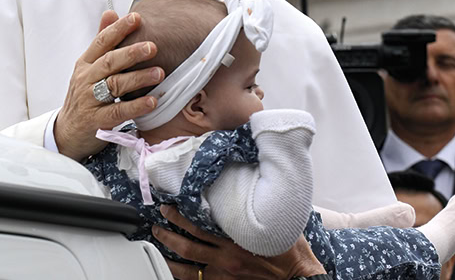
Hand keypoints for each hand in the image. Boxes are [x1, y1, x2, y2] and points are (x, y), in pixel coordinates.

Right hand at [54, 10, 163, 160]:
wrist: (68, 132)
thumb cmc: (84, 96)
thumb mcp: (88, 68)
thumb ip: (101, 42)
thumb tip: (111, 13)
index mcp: (85, 64)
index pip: (101, 42)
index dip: (118, 29)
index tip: (136, 18)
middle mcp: (85, 80)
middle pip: (108, 62)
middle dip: (131, 53)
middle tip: (153, 46)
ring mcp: (89, 101)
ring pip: (114, 85)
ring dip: (138, 78)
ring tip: (160, 72)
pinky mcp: (96, 121)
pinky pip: (118, 112)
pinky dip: (136, 106)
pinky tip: (152, 101)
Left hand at [153, 205, 324, 279]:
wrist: (298, 276)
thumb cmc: (290, 248)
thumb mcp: (273, 220)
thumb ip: (257, 205)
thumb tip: (250, 183)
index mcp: (235, 239)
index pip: (198, 226)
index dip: (180, 217)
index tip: (169, 208)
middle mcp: (226, 259)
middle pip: (187, 247)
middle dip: (167, 235)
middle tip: (156, 226)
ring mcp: (225, 275)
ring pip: (188, 270)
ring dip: (169, 258)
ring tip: (158, 248)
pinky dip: (186, 277)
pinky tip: (175, 272)